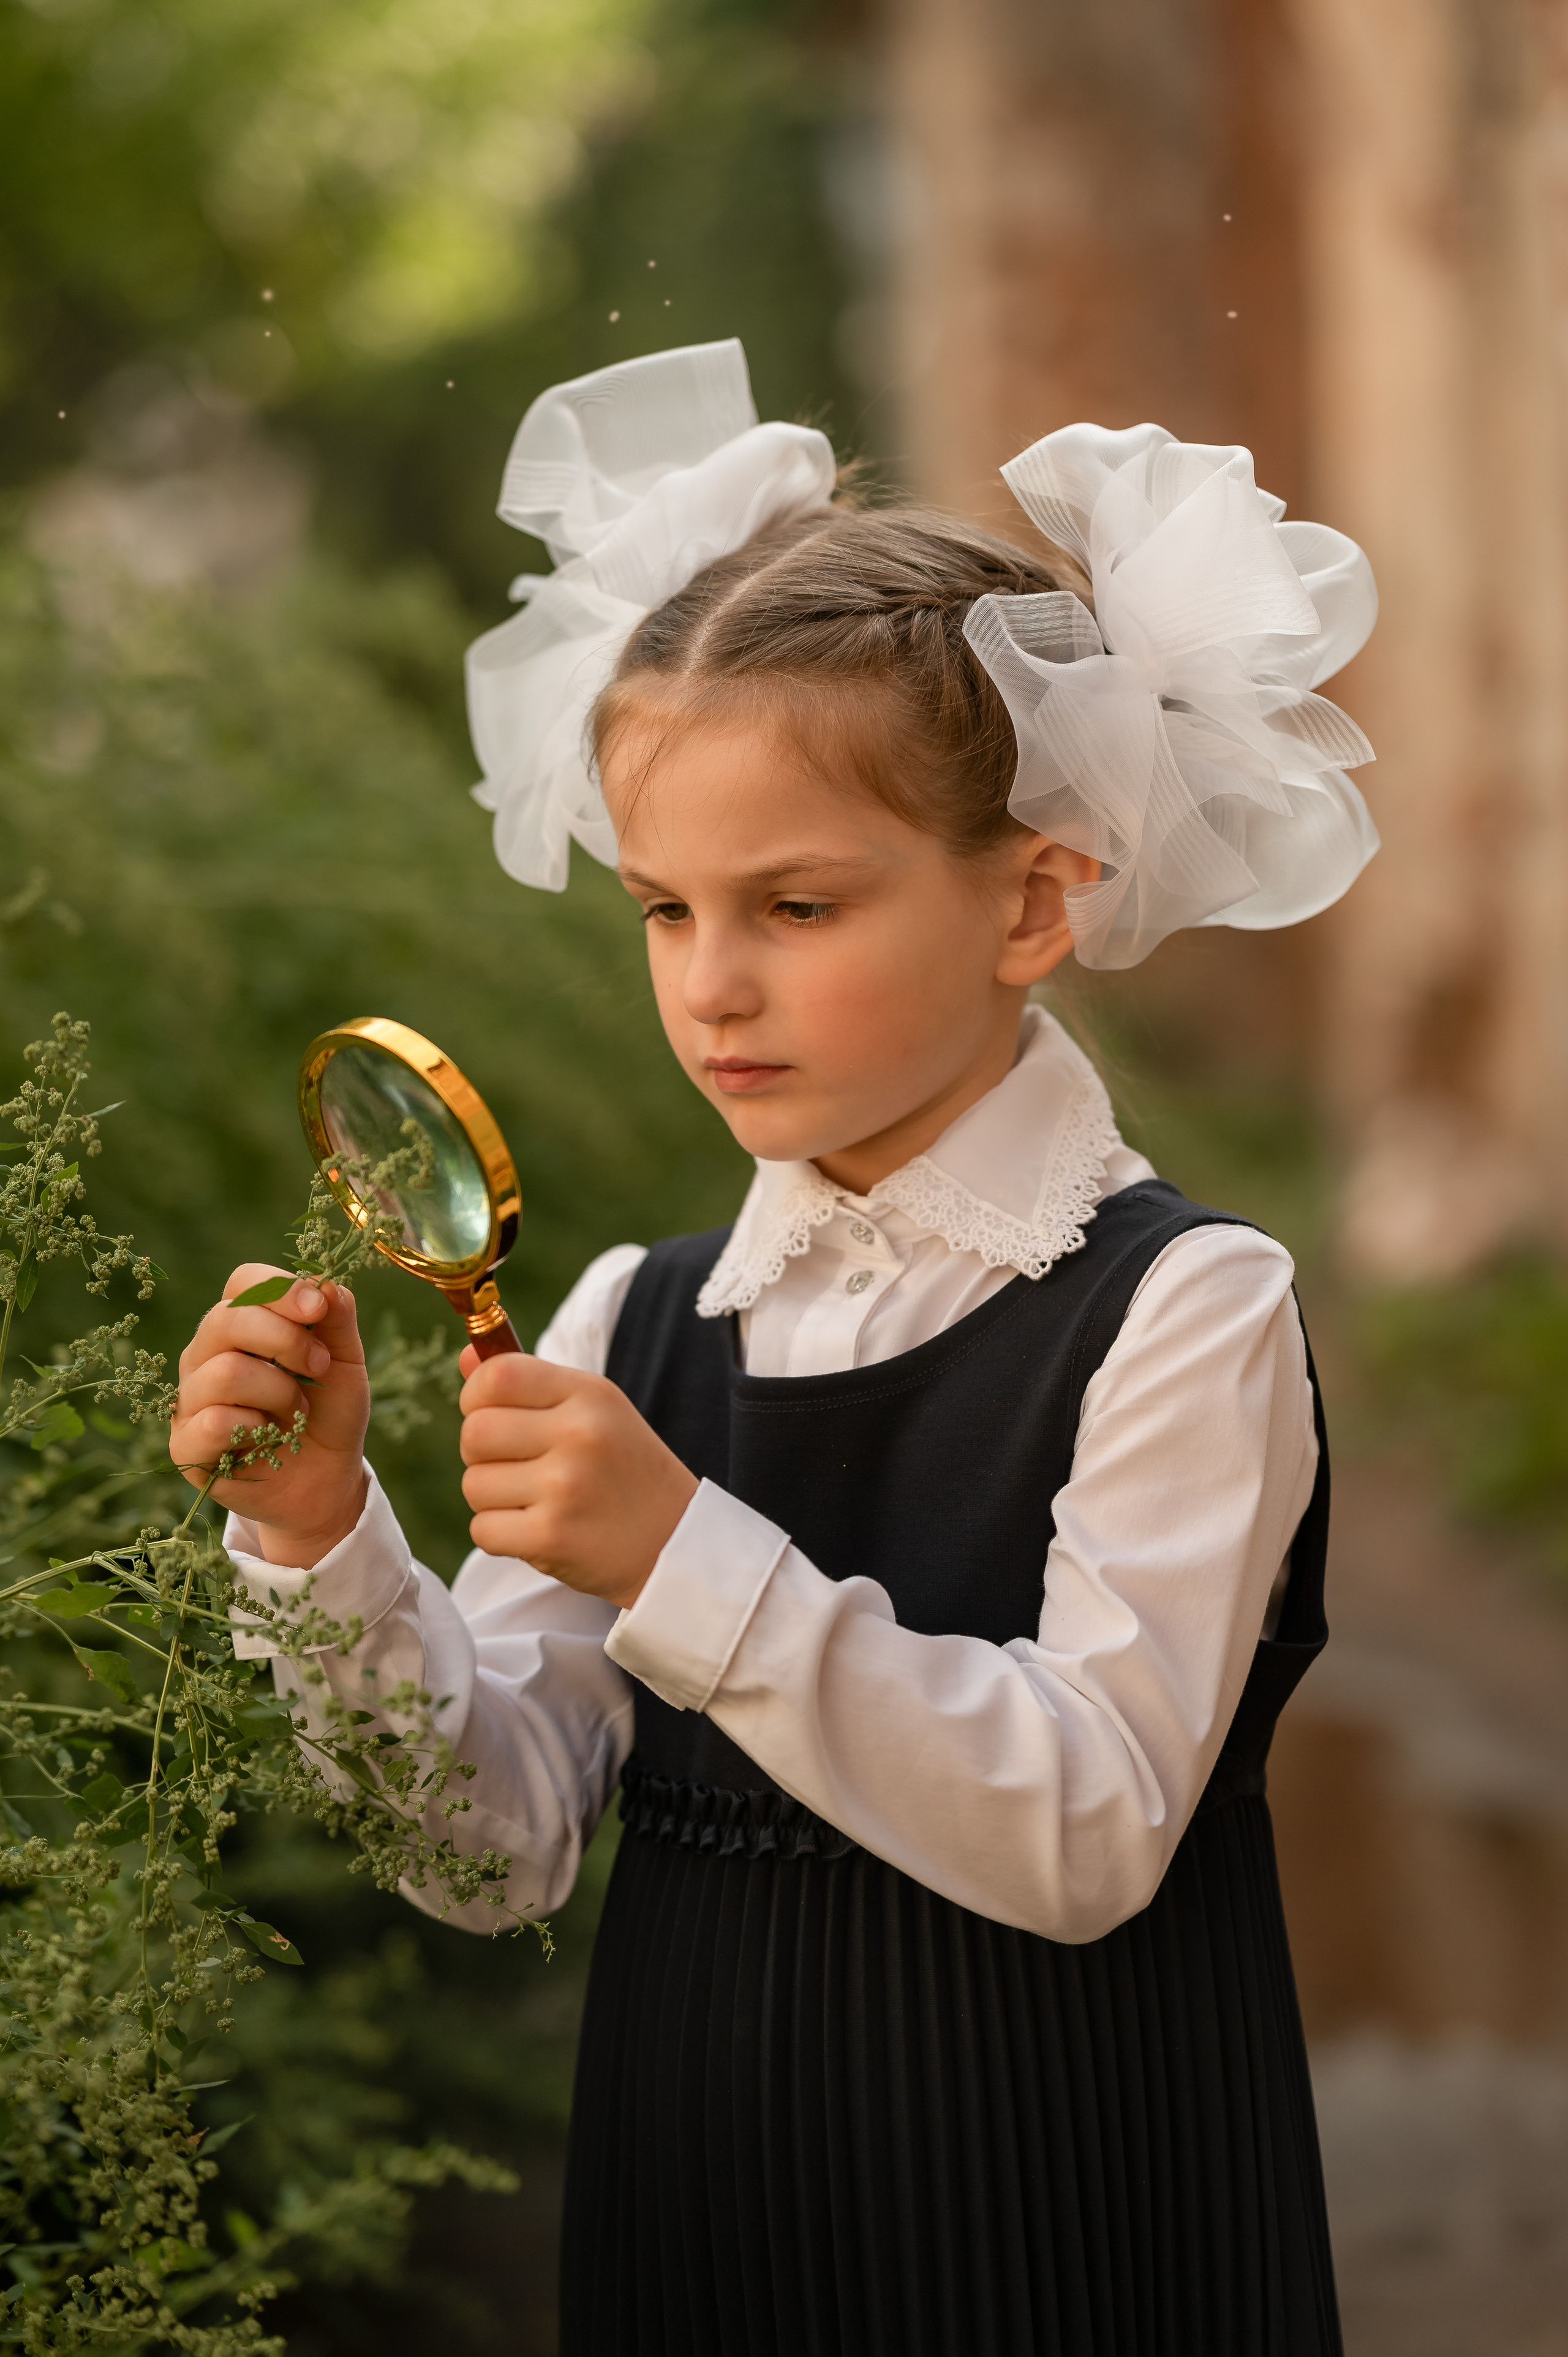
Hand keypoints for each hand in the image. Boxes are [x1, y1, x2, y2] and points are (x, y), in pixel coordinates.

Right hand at [170, 1265, 369, 1566]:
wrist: (326, 1479)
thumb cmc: (329, 1412)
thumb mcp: (346, 1362)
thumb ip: (337, 1319)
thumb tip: (326, 1281)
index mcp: (241, 1324)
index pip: (242, 1282)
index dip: (279, 1288)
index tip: (319, 1308)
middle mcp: (206, 1353)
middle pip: (227, 1319)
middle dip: (286, 1340)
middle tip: (319, 1366)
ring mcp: (190, 1397)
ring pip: (225, 1372)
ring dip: (279, 1391)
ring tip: (297, 1411)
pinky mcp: (186, 1443)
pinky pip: (213, 1421)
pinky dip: (255, 1428)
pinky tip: (269, 1437)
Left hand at [457, 1347, 697, 1608]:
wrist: (674, 1542)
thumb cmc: (623, 1468)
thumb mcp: (593, 1410)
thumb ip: (530, 1381)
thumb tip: (465, 1357)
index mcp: (589, 1395)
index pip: (497, 1375)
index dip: (476, 1395)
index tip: (489, 1412)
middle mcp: (579, 1435)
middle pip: (475, 1432)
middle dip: (481, 1453)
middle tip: (515, 1465)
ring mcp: (565, 1487)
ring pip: (473, 1484)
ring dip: (492, 1498)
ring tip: (535, 1501)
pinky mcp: (551, 1536)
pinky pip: (482, 1529)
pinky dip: (500, 1534)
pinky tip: (537, 1529)